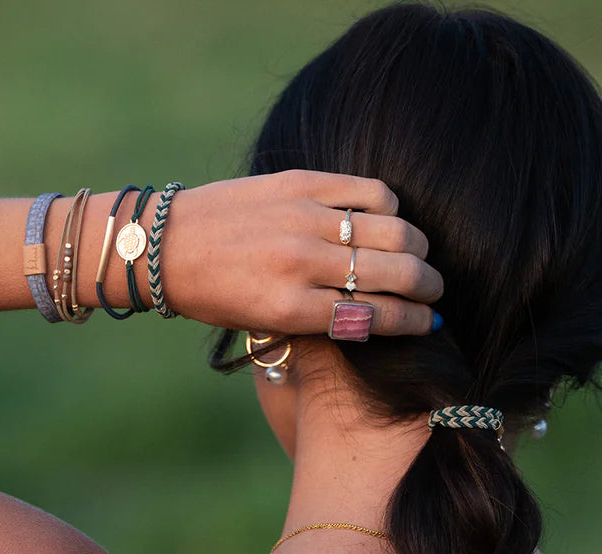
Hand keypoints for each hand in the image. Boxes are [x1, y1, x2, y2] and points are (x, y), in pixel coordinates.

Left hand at [161, 170, 442, 335]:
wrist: (167, 244)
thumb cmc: (213, 295)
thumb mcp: (261, 324)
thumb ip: (317, 320)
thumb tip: (378, 313)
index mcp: (290, 309)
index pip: (375, 316)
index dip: (412, 320)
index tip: (429, 320)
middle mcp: (302, 264)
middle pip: (395, 274)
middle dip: (427, 286)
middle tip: (434, 289)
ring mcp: (303, 219)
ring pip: (393, 232)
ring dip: (417, 248)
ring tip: (418, 257)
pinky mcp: (300, 182)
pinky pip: (370, 192)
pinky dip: (391, 208)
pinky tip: (389, 221)